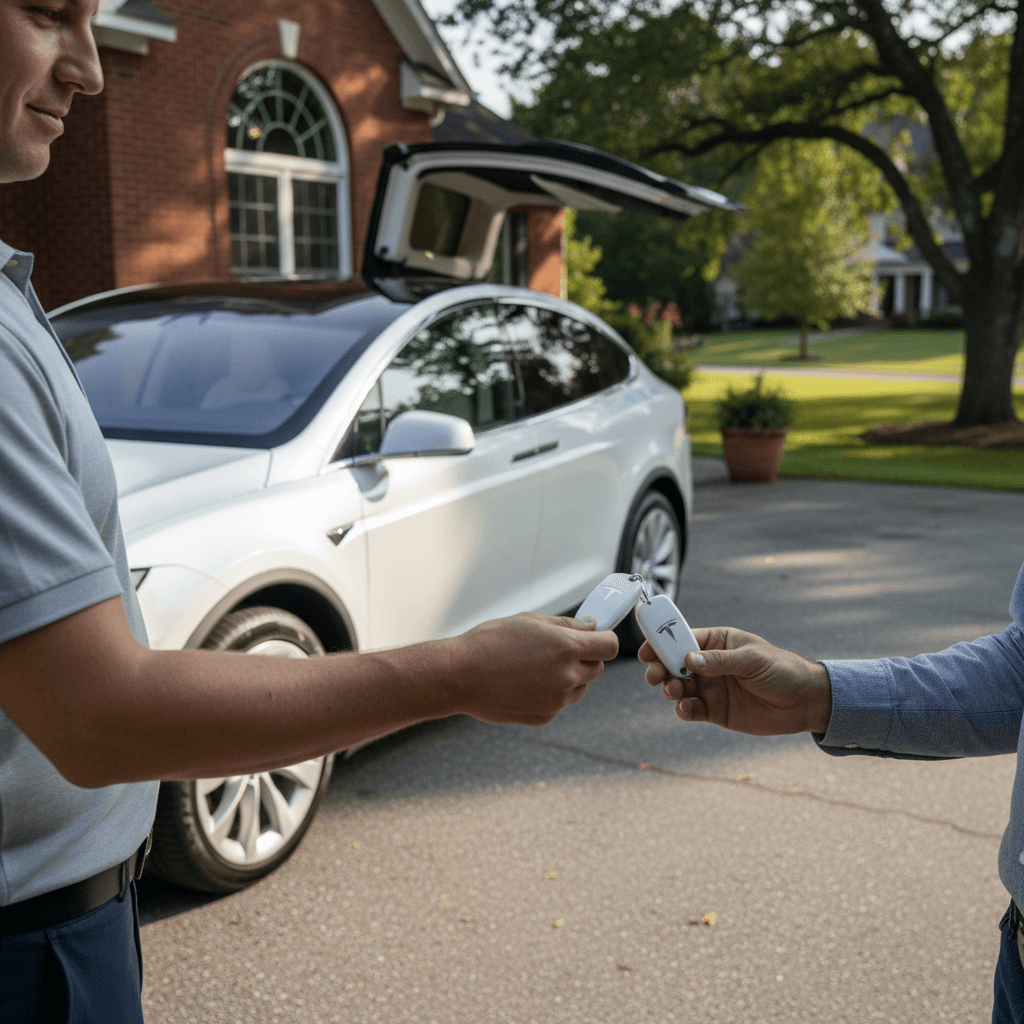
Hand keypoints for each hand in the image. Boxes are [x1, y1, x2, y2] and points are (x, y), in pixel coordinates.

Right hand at [447, 613, 618, 725]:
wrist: (461, 676)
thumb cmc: (491, 642)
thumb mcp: (530, 621)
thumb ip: (566, 625)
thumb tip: (591, 626)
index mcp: (567, 648)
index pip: (609, 646)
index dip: (604, 639)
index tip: (595, 637)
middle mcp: (567, 676)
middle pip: (597, 669)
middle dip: (585, 659)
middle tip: (558, 651)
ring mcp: (557, 700)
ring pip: (579, 688)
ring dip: (569, 678)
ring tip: (536, 668)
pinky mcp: (544, 716)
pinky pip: (559, 704)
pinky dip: (550, 694)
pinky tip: (524, 684)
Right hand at [639, 626, 830, 735]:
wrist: (805, 702)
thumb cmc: (782, 669)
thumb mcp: (752, 659)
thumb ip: (719, 660)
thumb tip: (688, 659)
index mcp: (717, 642)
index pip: (682, 638)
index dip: (662, 643)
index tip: (647, 650)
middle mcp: (709, 664)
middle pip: (673, 664)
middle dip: (660, 668)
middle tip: (656, 676)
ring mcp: (710, 688)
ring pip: (678, 687)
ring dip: (670, 689)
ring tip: (675, 692)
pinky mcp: (715, 711)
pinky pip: (691, 710)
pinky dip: (683, 710)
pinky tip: (686, 709)